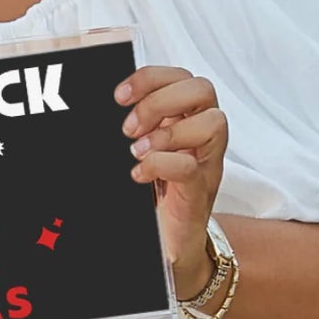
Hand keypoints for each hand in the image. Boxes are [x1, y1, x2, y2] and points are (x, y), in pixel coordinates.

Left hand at [115, 65, 226, 297]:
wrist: (170, 242)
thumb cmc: (154, 193)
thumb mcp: (140, 150)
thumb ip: (131, 125)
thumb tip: (105, 100)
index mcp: (185, 117)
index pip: (180, 76)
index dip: (151, 77)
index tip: (119, 96)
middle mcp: (202, 134)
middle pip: (202, 89)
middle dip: (159, 101)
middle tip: (129, 128)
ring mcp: (206, 161)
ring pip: (213, 121)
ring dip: (167, 131)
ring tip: (136, 151)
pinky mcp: (200, 189)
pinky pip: (190, 166)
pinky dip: (161, 165)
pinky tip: (139, 174)